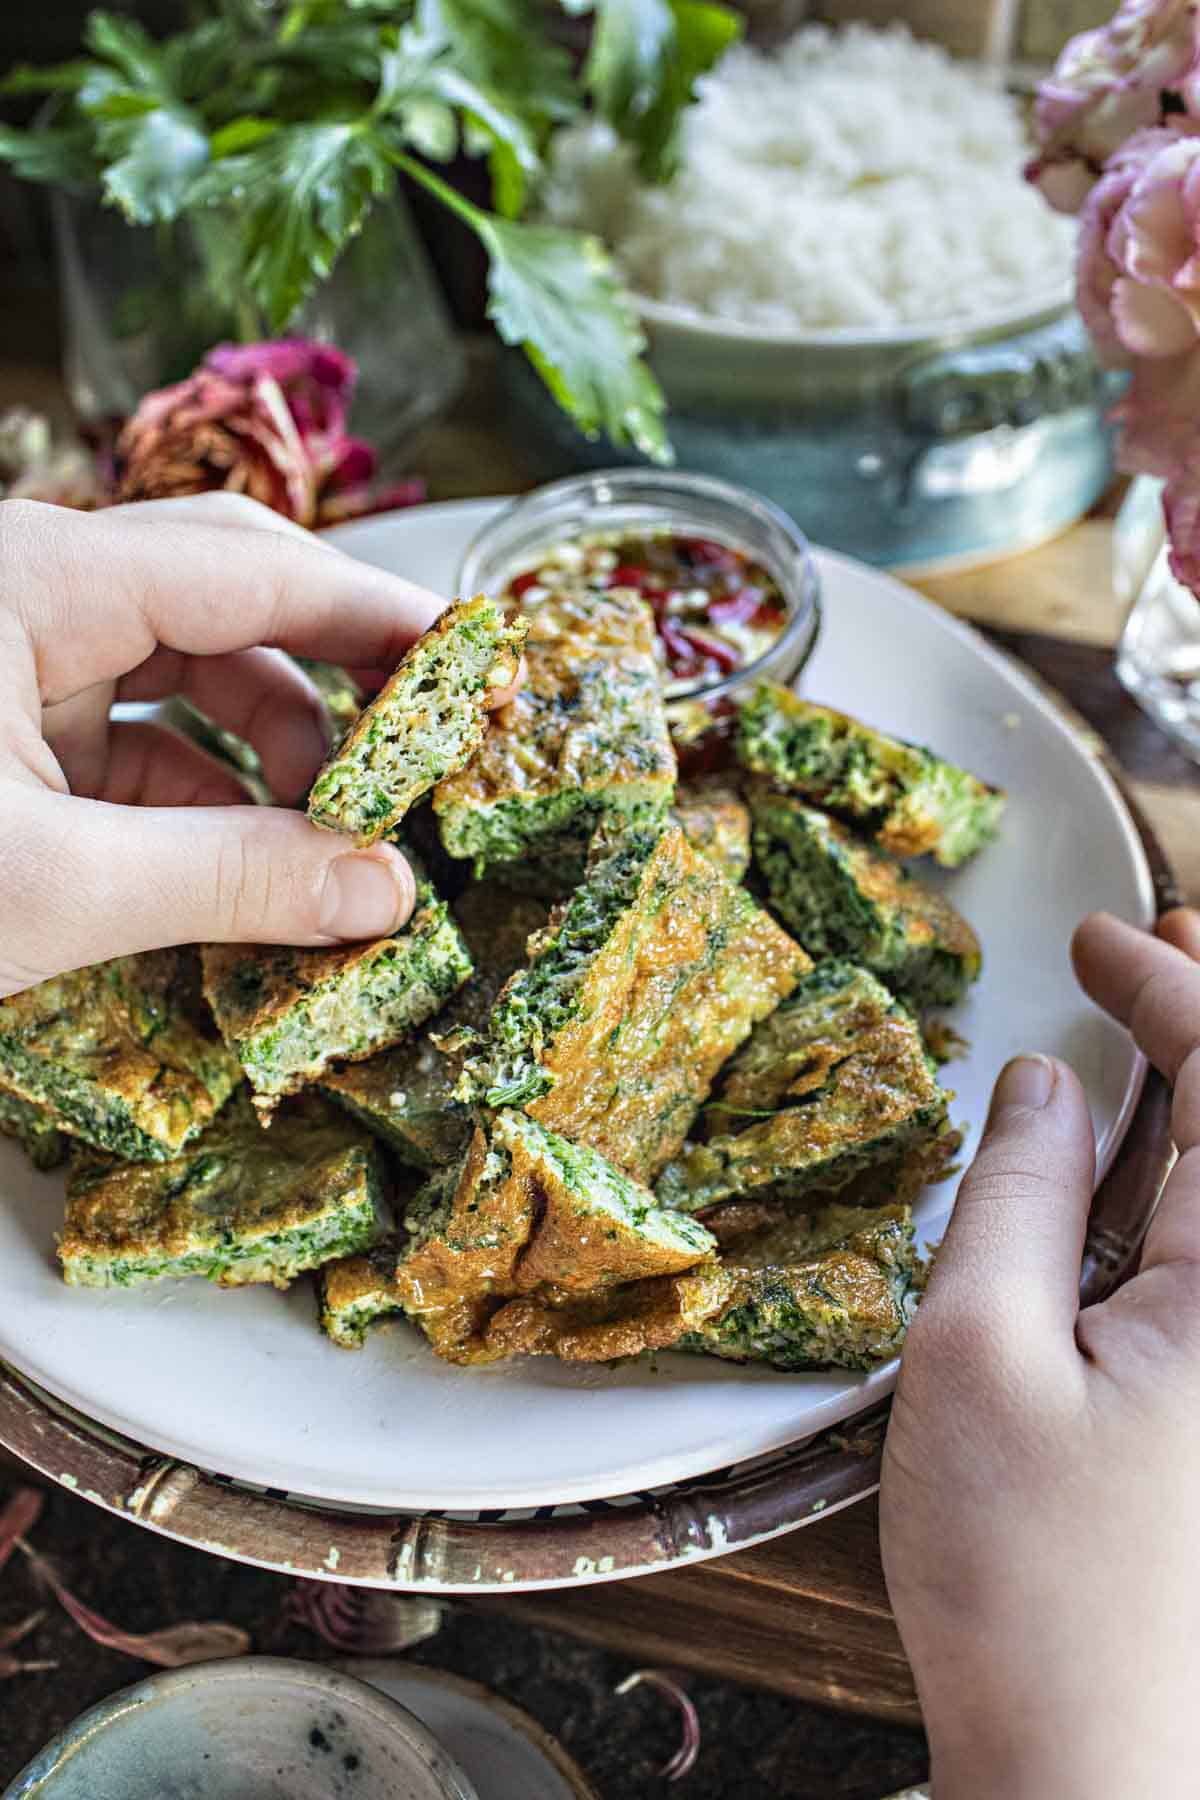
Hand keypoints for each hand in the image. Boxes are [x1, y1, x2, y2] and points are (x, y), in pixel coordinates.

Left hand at [0, 493, 512, 995]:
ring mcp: (18, 659)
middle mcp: (38, 593)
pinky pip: (139, 737)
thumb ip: (226, 880)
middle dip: (337, 680)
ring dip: (275, 754)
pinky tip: (250, 866)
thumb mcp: (52, 886)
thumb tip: (383, 893)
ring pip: (190, 672)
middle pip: (234, 599)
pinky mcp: (7, 730)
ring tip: (332, 839)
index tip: (478, 667)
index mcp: (41, 578)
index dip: (381, 620)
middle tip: (425, 744)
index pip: (258, 569)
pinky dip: (204, 800)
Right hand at [881, 907, 1199, 1799]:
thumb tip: (1038, 1087)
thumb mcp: (978, 1358)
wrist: (1106, 1781)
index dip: (1171, 986)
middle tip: (1151, 948)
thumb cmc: (1035, 1585)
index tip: (1094, 939)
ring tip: (1156, 1022)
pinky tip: (1145, 1163)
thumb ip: (1012, 1197)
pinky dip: (1193, 1187)